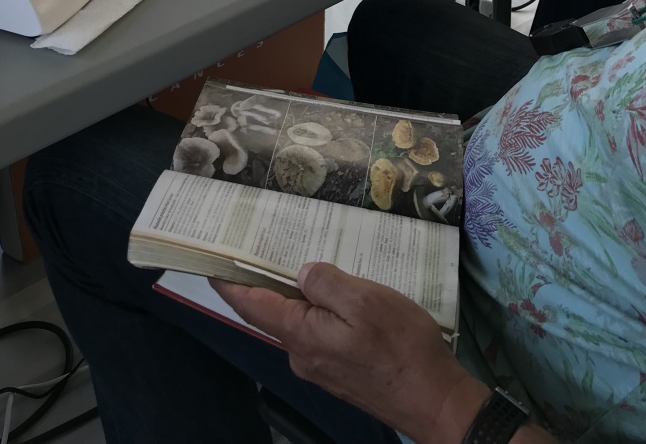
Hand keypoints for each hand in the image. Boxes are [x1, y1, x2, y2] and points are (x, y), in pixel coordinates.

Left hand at [211, 264, 486, 442]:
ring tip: (311, 264)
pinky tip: (340, 298)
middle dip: (268, 283)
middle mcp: (302, 355)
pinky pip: (319, 334)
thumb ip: (327, 283)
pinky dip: (320, 312)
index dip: (230, 283)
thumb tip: (303, 273)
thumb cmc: (400, 347)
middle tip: (267, 246)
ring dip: (300, 296)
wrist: (433, 400)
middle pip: (274, 313)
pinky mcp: (340, 372)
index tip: (212, 263)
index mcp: (302, 335)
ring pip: (300, 323)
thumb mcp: (365, 300)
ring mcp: (321, 367)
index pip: (253, 306)